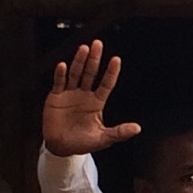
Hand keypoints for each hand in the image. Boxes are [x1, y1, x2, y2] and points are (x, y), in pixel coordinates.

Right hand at [43, 41, 142, 160]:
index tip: (116, 60)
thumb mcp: (103, 139)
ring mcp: (70, 94)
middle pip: (90, 73)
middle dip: (94, 59)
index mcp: (97, 102)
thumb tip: (137, 128)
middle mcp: (84, 94)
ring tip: (84, 49)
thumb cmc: (83, 143)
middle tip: (97, 44)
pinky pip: (59, 83)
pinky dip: (60, 74)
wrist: (61, 148)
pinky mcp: (55, 97)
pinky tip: (63, 65)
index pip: (106, 84)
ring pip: (75, 74)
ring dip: (79, 61)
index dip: (111, 72)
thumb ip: (119, 133)